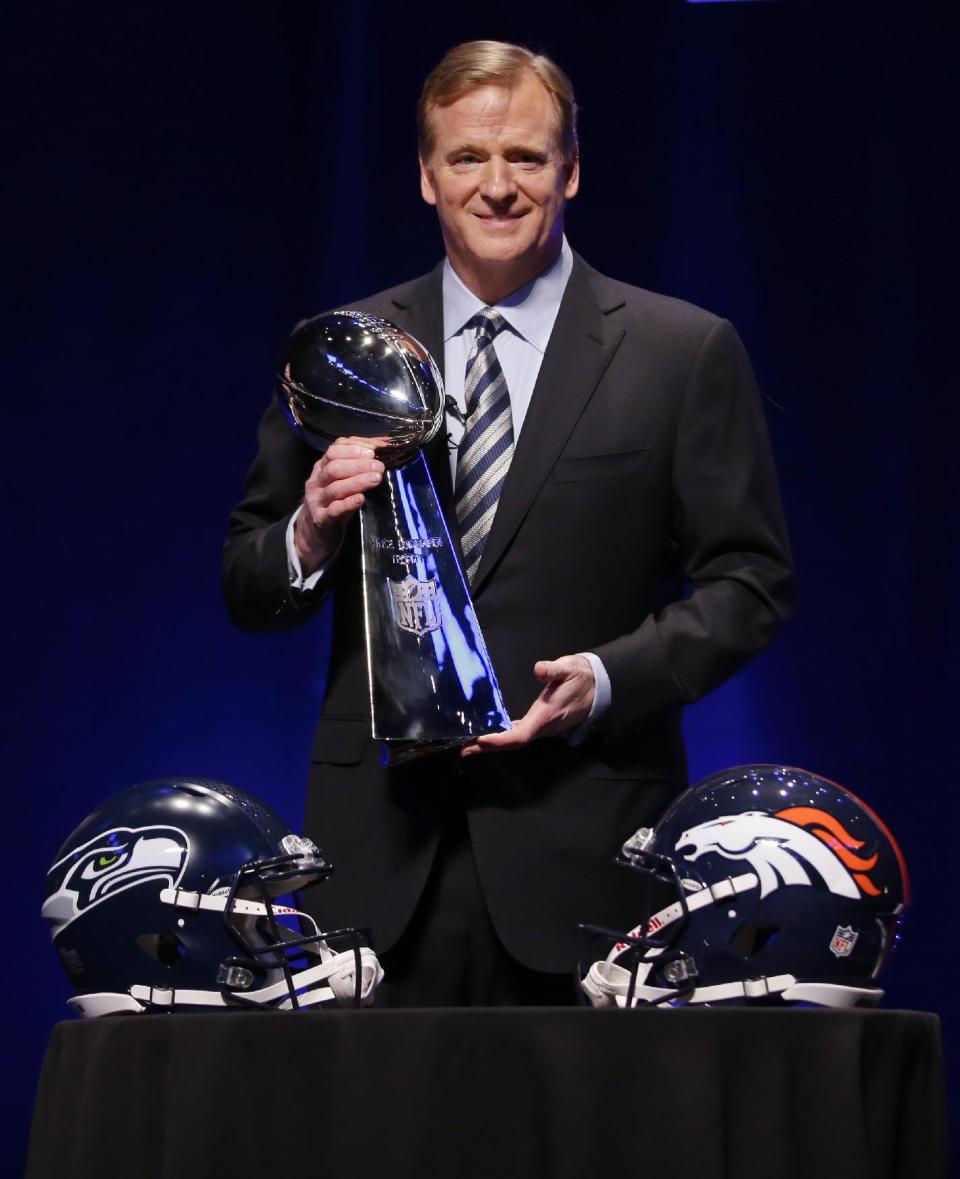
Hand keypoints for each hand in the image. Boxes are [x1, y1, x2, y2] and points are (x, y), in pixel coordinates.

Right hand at [294, 436, 388, 575]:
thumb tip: (384, 444)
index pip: (334, 451)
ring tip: (376, 479)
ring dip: (357, 482)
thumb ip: (358, 463)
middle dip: (358, 464)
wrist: (314, 532)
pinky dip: (348, 503)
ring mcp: (317, 501)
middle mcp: (316, 481)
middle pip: (334, 468)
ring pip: (335, 488)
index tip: (374, 449)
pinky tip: (361, 499)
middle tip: (379, 466)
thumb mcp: (342, 480)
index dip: (354, 448)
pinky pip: (334, 510)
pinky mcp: (321, 520)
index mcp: (322, 467)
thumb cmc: (334, 501)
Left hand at [460, 655, 595, 755]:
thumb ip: (553, 669)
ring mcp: (543, 728)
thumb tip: (538, 669)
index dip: (500, 739)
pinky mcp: (542, 725)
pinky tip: (491, 734)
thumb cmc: (580, 677)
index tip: (481, 740)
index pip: (521, 734)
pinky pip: (520, 735)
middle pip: (513, 743)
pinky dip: (503, 737)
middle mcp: (543, 727)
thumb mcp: (568, 668)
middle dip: (489, 747)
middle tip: (464, 748)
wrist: (598, 687)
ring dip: (494, 744)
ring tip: (470, 744)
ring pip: (516, 741)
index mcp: (546, 715)